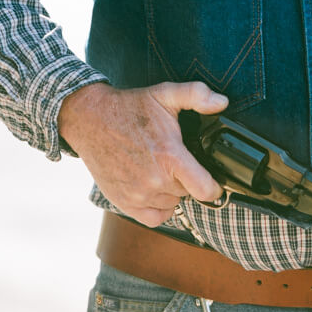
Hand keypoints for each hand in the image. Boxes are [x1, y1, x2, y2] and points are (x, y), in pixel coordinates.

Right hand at [58, 80, 228, 227]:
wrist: (90, 119)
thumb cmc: (129, 107)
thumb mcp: (165, 93)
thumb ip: (197, 94)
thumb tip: (222, 103)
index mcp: (170, 157)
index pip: (206, 190)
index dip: (215, 186)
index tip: (213, 178)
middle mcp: (154, 181)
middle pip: (188, 193)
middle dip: (187, 178)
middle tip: (174, 158)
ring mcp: (137, 195)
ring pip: (171, 204)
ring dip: (171, 191)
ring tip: (160, 169)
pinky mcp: (123, 203)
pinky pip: (154, 218)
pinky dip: (157, 207)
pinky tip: (153, 188)